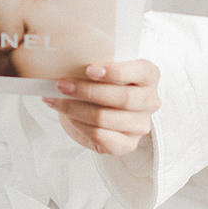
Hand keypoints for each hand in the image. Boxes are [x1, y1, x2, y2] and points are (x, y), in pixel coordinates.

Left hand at [41, 59, 160, 156]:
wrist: (94, 108)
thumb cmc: (100, 83)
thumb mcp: (101, 68)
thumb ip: (95, 64)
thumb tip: (68, 64)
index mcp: (149, 76)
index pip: (141, 72)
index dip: (116, 71)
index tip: (89, 69)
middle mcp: (150, 101)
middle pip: (123, 98)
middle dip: (88, 91)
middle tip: (63, 85)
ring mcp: (140, 125)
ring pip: (106, 118)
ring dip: (75, 109)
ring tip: (57, 100)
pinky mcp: (128, 144)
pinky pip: (100, 136)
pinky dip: (78, 124)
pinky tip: (67, 116)